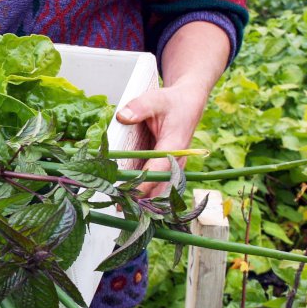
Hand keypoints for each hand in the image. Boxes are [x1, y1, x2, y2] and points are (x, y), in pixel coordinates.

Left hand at [115, 22, 229, 199]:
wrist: (188, 102)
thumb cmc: (172, 102)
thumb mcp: (155, 99)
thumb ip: (138, 107)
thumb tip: (121, 117)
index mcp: (175, 145)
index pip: (158, 169)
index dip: (143, 183)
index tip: (128, 194)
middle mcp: (177, 160)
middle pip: (160, 185)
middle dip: (140, 198)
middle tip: (118, 207)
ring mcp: (174, 166)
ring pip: (160, 188)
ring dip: (143, 198)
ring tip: (121, 208)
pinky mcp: (169, 167)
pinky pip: (158, 183)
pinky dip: (145, 191)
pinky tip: (128, 199)